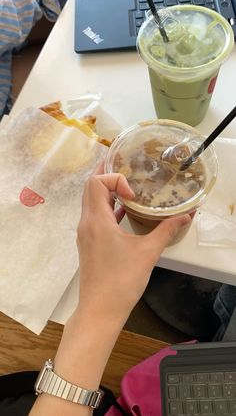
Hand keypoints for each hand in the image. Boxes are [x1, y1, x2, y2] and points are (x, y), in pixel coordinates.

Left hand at [77, 170, 191, 322]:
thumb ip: (167, 230)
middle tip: (127, 170)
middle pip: (90, 188)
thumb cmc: (122, 281)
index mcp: (97, 220)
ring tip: (126, 187)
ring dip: (106, 192)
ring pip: (91, 202)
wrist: (100, 310)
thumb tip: (185, 216)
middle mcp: (86, 223)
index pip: (96, 182)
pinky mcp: (89, 243)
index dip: (116, 179)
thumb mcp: (148, 253)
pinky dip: (107, 208)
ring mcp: (85, 234)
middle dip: (107, 175)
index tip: (134, 196)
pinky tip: (123, 213)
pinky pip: (95, 216)